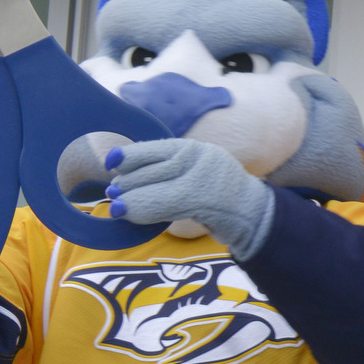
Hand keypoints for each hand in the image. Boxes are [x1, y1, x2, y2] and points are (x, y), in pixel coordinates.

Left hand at [101, 137, 272, 249]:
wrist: (253, 214)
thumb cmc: (217, 193)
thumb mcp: (194, 171)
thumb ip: (166, 169)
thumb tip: (123, 175)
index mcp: (196, 149)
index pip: (155, 149)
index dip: (128, 155)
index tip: (110, 163)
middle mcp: (201, 160)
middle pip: (154, 170)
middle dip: (128, 182)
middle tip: (112, 192)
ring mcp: (206, 182)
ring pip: (157, 188)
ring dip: (132, 199)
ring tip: (116, 205)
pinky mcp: (205, 203)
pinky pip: (166, 205)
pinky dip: (143, 211)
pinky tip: (129, 214)